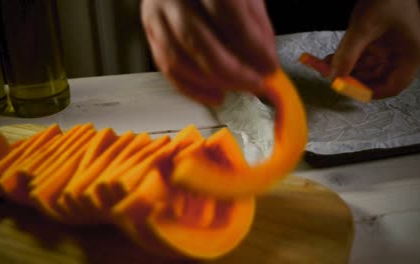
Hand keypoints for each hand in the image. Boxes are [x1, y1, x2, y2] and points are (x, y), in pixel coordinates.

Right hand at [140, 0, 278, 104]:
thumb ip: (255, 22)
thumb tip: (265, 61)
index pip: (227, 14)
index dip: (251, 45)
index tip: (269, 66)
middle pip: (199, 42)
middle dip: (233, 72)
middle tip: (256, 84)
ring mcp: (157, 15)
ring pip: (178, 60)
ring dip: (213, 83)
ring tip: (239, 89)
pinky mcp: (150, 32)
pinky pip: (167, 68)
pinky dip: (193, 88)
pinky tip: (215, 95)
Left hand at [330, 0, 419, 98]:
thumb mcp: (363, 29)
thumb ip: (347, 55)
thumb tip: (334, 77)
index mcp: (411, 55)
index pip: (393, 86)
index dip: (370, 92)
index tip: (349, 91)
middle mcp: (403, 55)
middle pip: (377, 79)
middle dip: (352, 79)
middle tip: (333, 78)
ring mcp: (391, 50)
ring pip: (366, 69)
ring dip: (346, 69)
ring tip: (326, 66)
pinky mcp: (380, 44)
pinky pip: (362, 58)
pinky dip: (347, 59)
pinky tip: (330, 59)